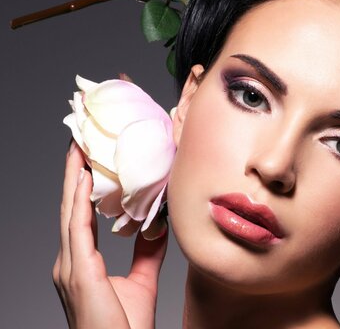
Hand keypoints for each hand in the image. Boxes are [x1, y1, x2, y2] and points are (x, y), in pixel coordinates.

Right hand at [52, 142, 167, 328]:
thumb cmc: (124, 327)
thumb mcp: (141, 281)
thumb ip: (147, 253)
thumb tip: (157, 226)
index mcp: (80, 263)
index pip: (80, 216)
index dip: (81, 188)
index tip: (88, 160)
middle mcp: (69, 261)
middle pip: (70, 207)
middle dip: (74, 174)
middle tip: (80, 142)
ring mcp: (69, 267)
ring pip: (70, 211)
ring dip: (74, 178)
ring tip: (79, 148)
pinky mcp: (78, 273)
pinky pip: (77, 228)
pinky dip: (79, 201)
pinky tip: (83, 178)